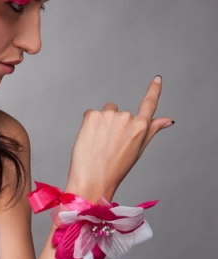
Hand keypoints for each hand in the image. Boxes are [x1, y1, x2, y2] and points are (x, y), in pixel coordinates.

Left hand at [65, 76, 172, 201]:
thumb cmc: (116, 168)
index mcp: (141, 127)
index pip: (149, 104)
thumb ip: (152, 130)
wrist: (93, 179)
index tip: (157, 79)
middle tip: (109, 146)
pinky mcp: (92, 115)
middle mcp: (127, 117)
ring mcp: (109, 115)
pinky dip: (89, 125)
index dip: (154, 90)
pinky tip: (89, 140)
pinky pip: (91, 114)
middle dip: (113, 124)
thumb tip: (168, 120)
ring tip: (99, 144)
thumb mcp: (138, 149)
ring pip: (105, 113)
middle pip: (119, 112)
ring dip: (101, 123)